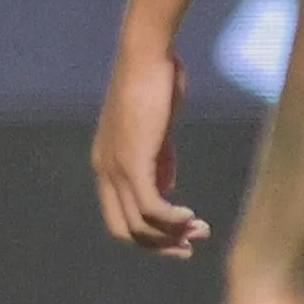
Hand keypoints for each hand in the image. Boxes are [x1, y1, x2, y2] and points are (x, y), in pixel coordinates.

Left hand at [95, 48, 209, 255]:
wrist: (146, 56)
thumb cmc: (155, 84)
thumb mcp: (158, 131)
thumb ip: (159, 160)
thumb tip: (167, 189)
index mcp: (106, 165)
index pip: (119, 217)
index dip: (149, 235)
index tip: (180, 237)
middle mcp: (104, 171)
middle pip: (125, 230)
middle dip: (159, 245)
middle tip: (190, 247)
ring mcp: (115, 168)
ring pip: (139, 224)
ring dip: (171, 235)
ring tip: (199, 232)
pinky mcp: (132, 162)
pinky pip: (150, 207)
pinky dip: (171, 220)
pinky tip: (190, 217)